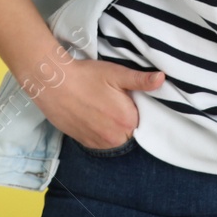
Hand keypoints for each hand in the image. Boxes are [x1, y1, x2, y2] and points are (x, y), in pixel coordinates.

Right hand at [29, 57, 164, 150]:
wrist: (53, 83)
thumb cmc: (86, 76)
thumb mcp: (116, 73)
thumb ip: (141, 80)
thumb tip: (162, 79)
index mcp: (128, 120)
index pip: (143, 120)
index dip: (135, 108)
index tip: (125, 97)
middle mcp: (116, 138)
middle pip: (129, 132)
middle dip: (124, 119)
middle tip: (110, 101)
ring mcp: (99, 143)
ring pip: (115, 139)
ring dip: (112, 128)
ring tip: (100, 107)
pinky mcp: (85, 143)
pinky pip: (100, 142)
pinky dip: (99, 132)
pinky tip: (91, 115)